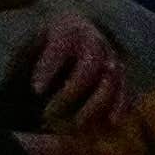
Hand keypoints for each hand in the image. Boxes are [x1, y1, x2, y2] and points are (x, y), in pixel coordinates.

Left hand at [21, 13, 130, 131]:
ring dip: (95, 105)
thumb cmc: (47, 46)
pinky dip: (120, 107)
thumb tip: (27, 82)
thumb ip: (27, 57)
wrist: (75, 36)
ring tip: (77, 125)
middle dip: (70, 93)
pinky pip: (127, 91)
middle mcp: (95, 41)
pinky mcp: (122, 76)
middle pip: (89, 66)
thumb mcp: (32, 44)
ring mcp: (112, 58)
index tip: (35, 90)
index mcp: (69, 30)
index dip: (48, 68)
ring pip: (112, 80)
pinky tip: (110, 123)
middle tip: (49, 114)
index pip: (60, 47)